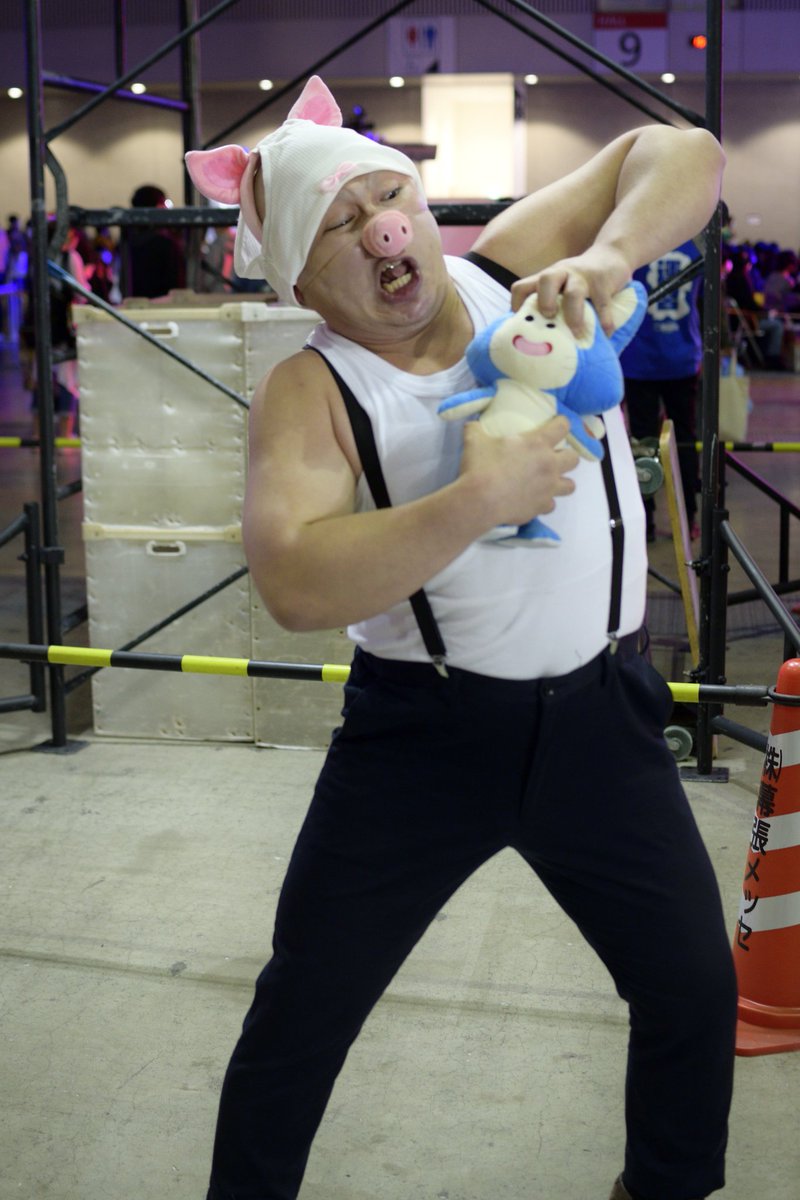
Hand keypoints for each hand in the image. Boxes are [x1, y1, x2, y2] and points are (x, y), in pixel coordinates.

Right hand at [459, 415, 579, 530]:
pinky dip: (545, 502)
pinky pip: (551, 505)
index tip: (557, 425)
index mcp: (538, 443)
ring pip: (570, 485)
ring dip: (562, 482)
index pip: (562, 427)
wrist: (480, 501)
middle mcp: (549, 465)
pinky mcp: (541, 507)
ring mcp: (548, 489)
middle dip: (566, 456)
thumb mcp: (475, 440)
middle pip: (574, 459)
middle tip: (553, 457)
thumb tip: (472, 424)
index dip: (562, 424)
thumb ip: (476, 429)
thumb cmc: (480, 466)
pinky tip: (534, 499)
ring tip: (549, 481)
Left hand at [510, 244, 632, 336]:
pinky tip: (605, 334)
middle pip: (545, 280)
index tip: (522, 327)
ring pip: (574, 292)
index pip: (522, 287)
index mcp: (547, 278)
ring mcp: (583, 277)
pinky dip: (604, 321)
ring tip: (576, 334)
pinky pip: (603, 304)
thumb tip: (540, 338)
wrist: (612, 255)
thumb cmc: (581, 280)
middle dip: (544, 302)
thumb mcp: (561, 286)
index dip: (516, 306)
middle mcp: (562, 274)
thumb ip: (551, 303)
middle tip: (549, 318)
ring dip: (573, 315)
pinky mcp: (603, 282)